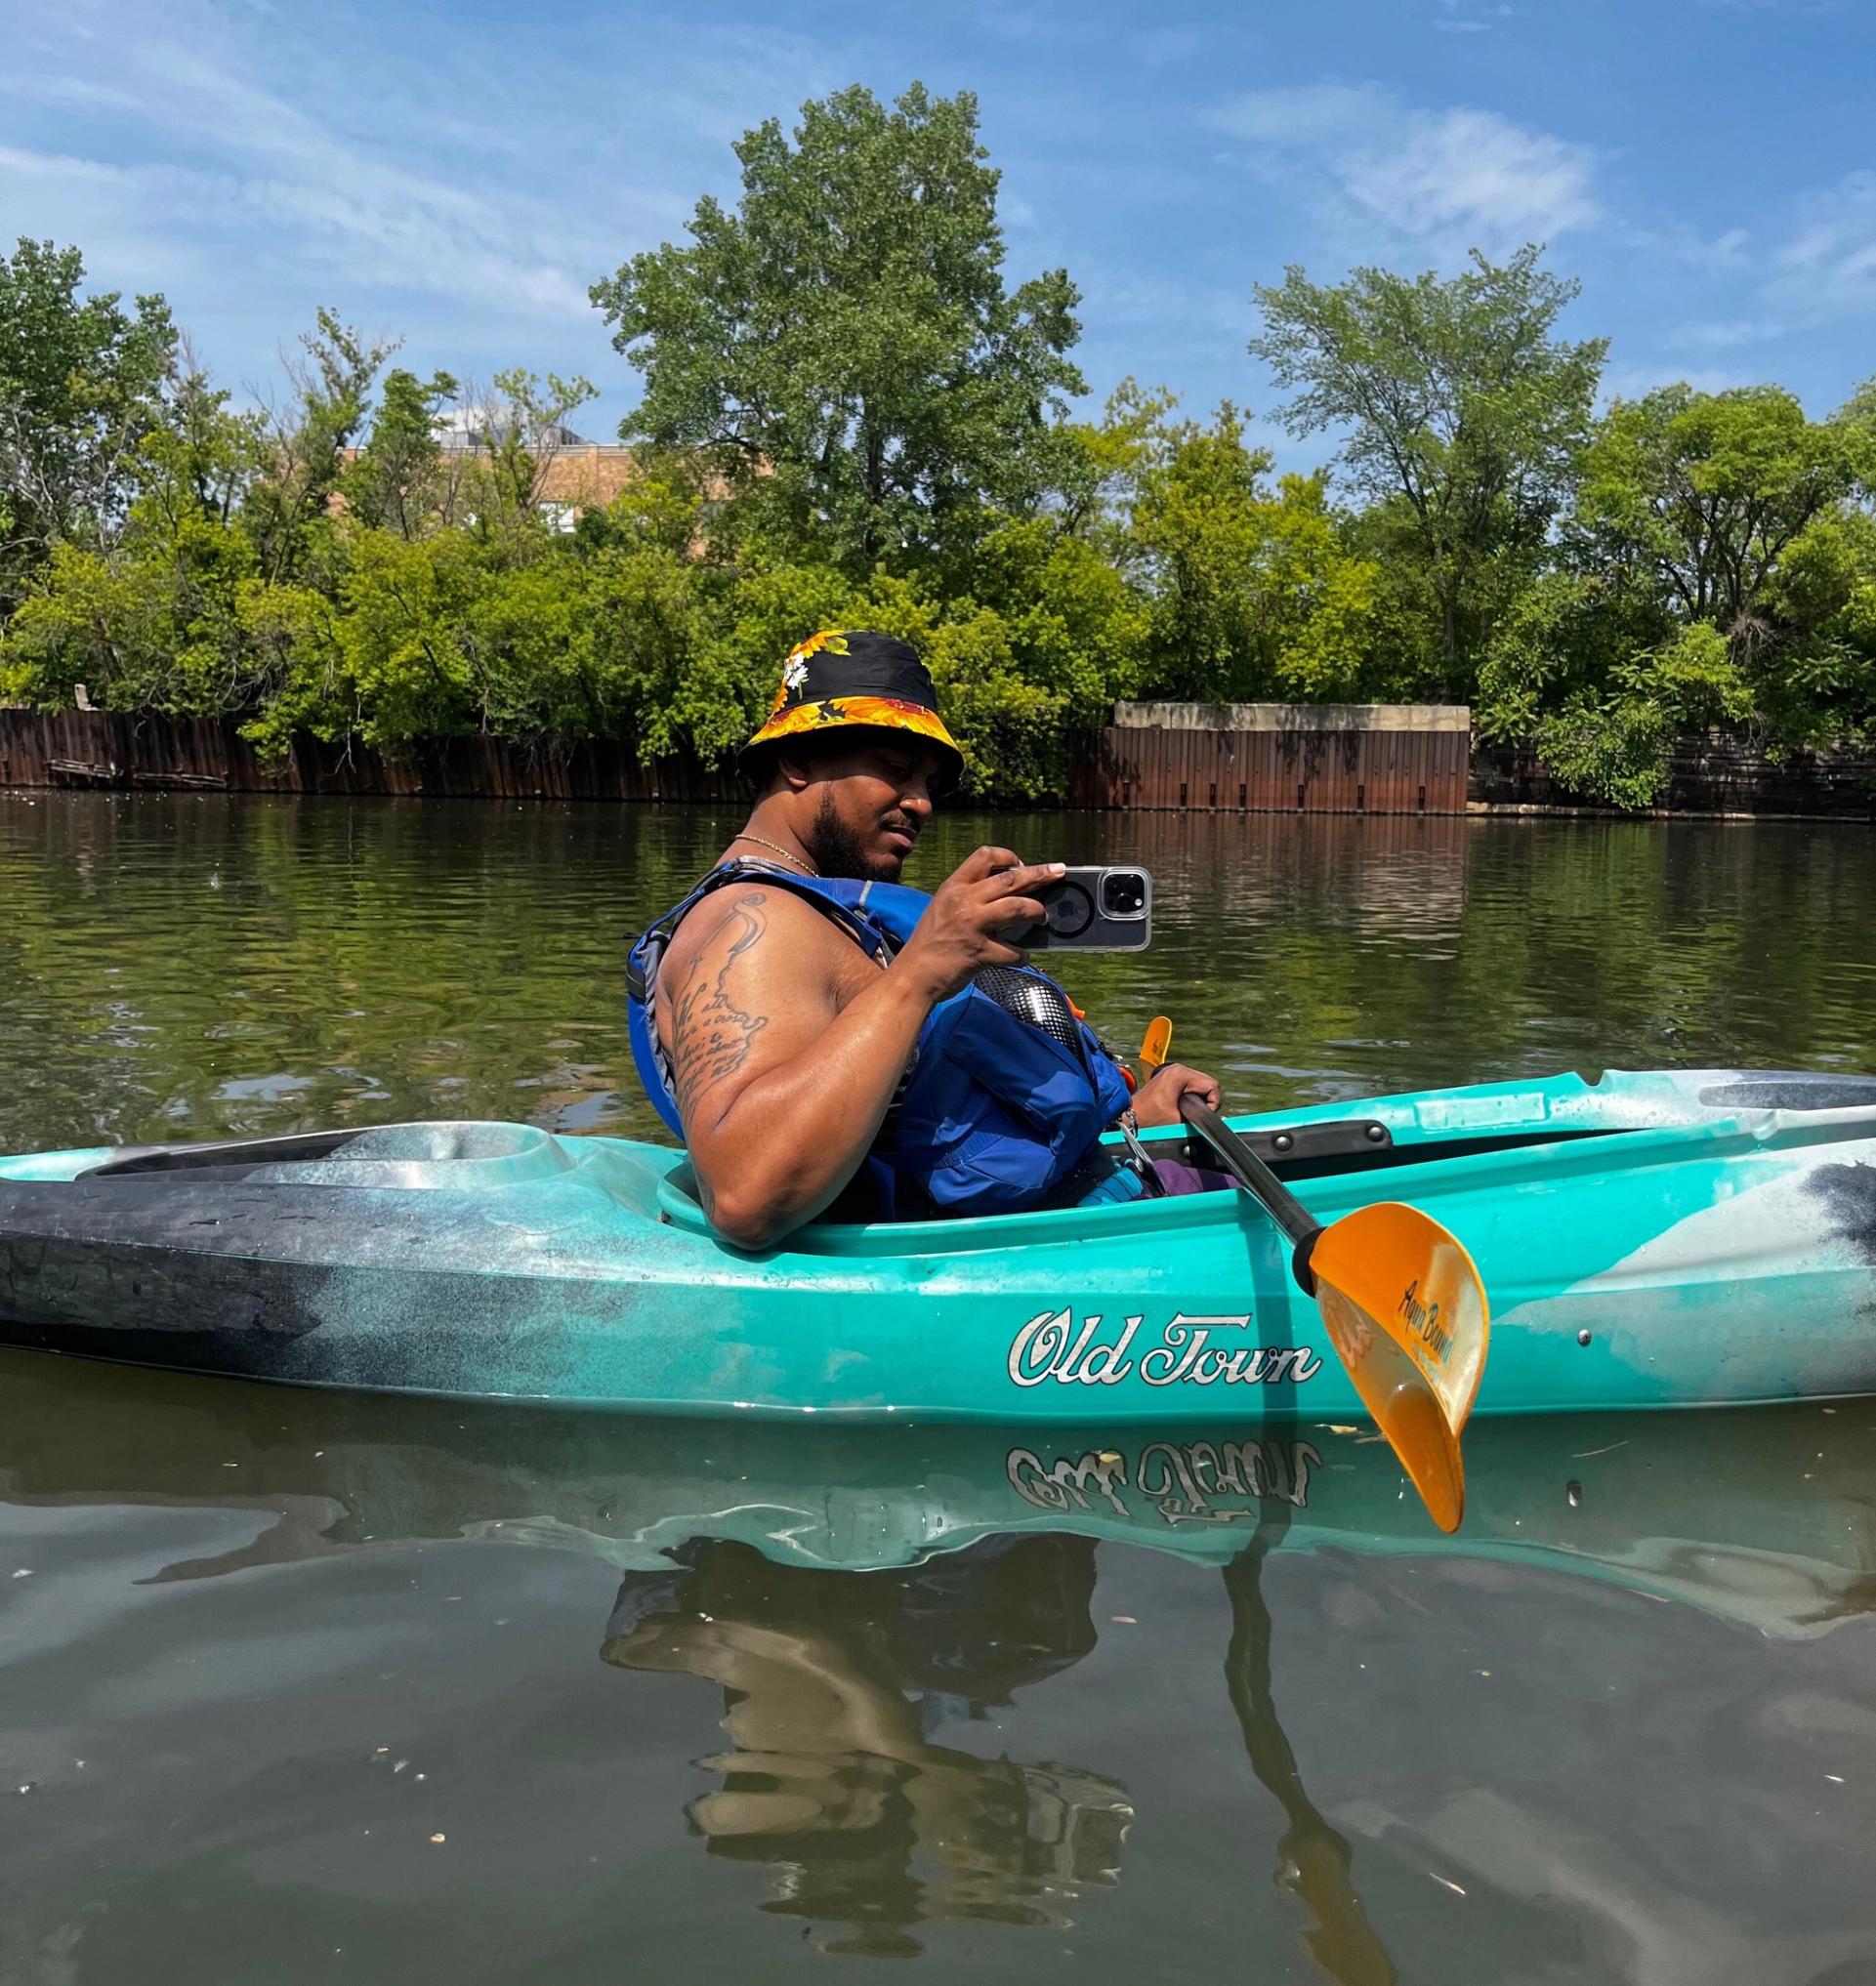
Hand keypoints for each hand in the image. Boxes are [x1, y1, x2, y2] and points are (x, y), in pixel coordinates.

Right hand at [895, 846, 1065, 1002]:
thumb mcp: (942, 907)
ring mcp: (973, 926)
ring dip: (1038, 912)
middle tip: (1058, 872)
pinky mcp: (981, 952)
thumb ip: (969, 896)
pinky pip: (1013, 951)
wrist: (913, 975)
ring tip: (1043, 917)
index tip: (1021, 865)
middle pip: (1011, 878)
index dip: (1008, 857)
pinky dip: (1022, 955)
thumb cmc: (928, 943)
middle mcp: (964, 901)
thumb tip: (1006, 892)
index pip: (985, 856)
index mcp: (954, 887)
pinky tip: (1022, 956)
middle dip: (1040, 874)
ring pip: (1019, 908)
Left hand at [1130, 1062, 1220, 1128]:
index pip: (1212, 1085)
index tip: (1202, 1114)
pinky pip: (1189, 1085)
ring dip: (1198, 1098)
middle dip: (1205, 1100)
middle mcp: (1177, 1068)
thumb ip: (1198, 1118)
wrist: (1129, 1116)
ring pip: (1199, 1084)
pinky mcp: (1169, 1078)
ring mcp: (1173, 1071)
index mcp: (1180, 1074)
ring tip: (1188, 1111)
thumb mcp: (1178, 1119)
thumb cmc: (1149, 1118)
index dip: (1212, 1103)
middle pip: (1206, 1083)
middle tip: (1195, 1114)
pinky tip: (1182, 1106)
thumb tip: (1212, 1120)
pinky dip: (1190, 1096)